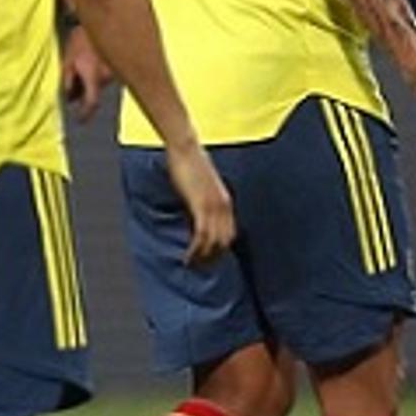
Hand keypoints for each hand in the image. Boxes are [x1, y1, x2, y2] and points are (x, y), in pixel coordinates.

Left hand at [60, 25, 113, 123]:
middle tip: (73, 87)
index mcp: (95, 77)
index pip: (92, 103)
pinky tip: (91, 57)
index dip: (86, 114)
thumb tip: (68, 98)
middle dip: (84, 92)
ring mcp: (118, 68)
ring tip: (80, 65)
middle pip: (96, 92)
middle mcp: (109, 76)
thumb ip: (68, 80)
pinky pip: (108, 70)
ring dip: (91, 79)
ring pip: (102, 81)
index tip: (80, 120)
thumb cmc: (81, 37)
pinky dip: (99, 70)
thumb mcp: (68, 59)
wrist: (103, 14)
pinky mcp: (122, 60)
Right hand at [164, 141, 235, 266]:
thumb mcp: (200, 184)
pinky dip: (195, 250)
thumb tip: (194, 208)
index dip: (220, 248)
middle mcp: (224, 206)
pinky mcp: (202, 206)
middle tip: (200, 267)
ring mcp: (214, 207)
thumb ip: (201, 197)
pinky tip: (187, 257)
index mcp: (225, 201)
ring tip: (192, 265)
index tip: (209, 258)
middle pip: (225, 241)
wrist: (186, 148)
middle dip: (214, 257)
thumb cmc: (189, 161)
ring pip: (214, 242)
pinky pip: (202, 236)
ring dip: (203, 257)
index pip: (229, 233)